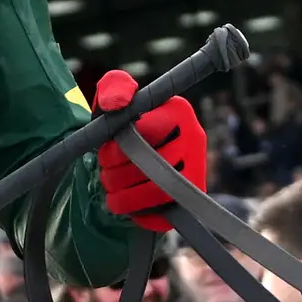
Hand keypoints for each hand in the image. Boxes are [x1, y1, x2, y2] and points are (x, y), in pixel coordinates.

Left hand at [92, 71, 205, 231]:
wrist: (132, 157)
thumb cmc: (121, 124)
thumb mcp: (112, 98)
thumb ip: (114, 88)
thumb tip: (118, 103)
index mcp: (179, 111)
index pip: (147, 132)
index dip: (118, 147)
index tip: (106, 149)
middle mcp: (195, 139)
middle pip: (152, 165)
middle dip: (115, 174)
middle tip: (105, 173)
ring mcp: (196, 171)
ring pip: (157, 192)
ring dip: (122, 196)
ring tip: (110, 190)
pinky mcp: (189, 200)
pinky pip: (161, 214)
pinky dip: (136, 212)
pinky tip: (126, 202)